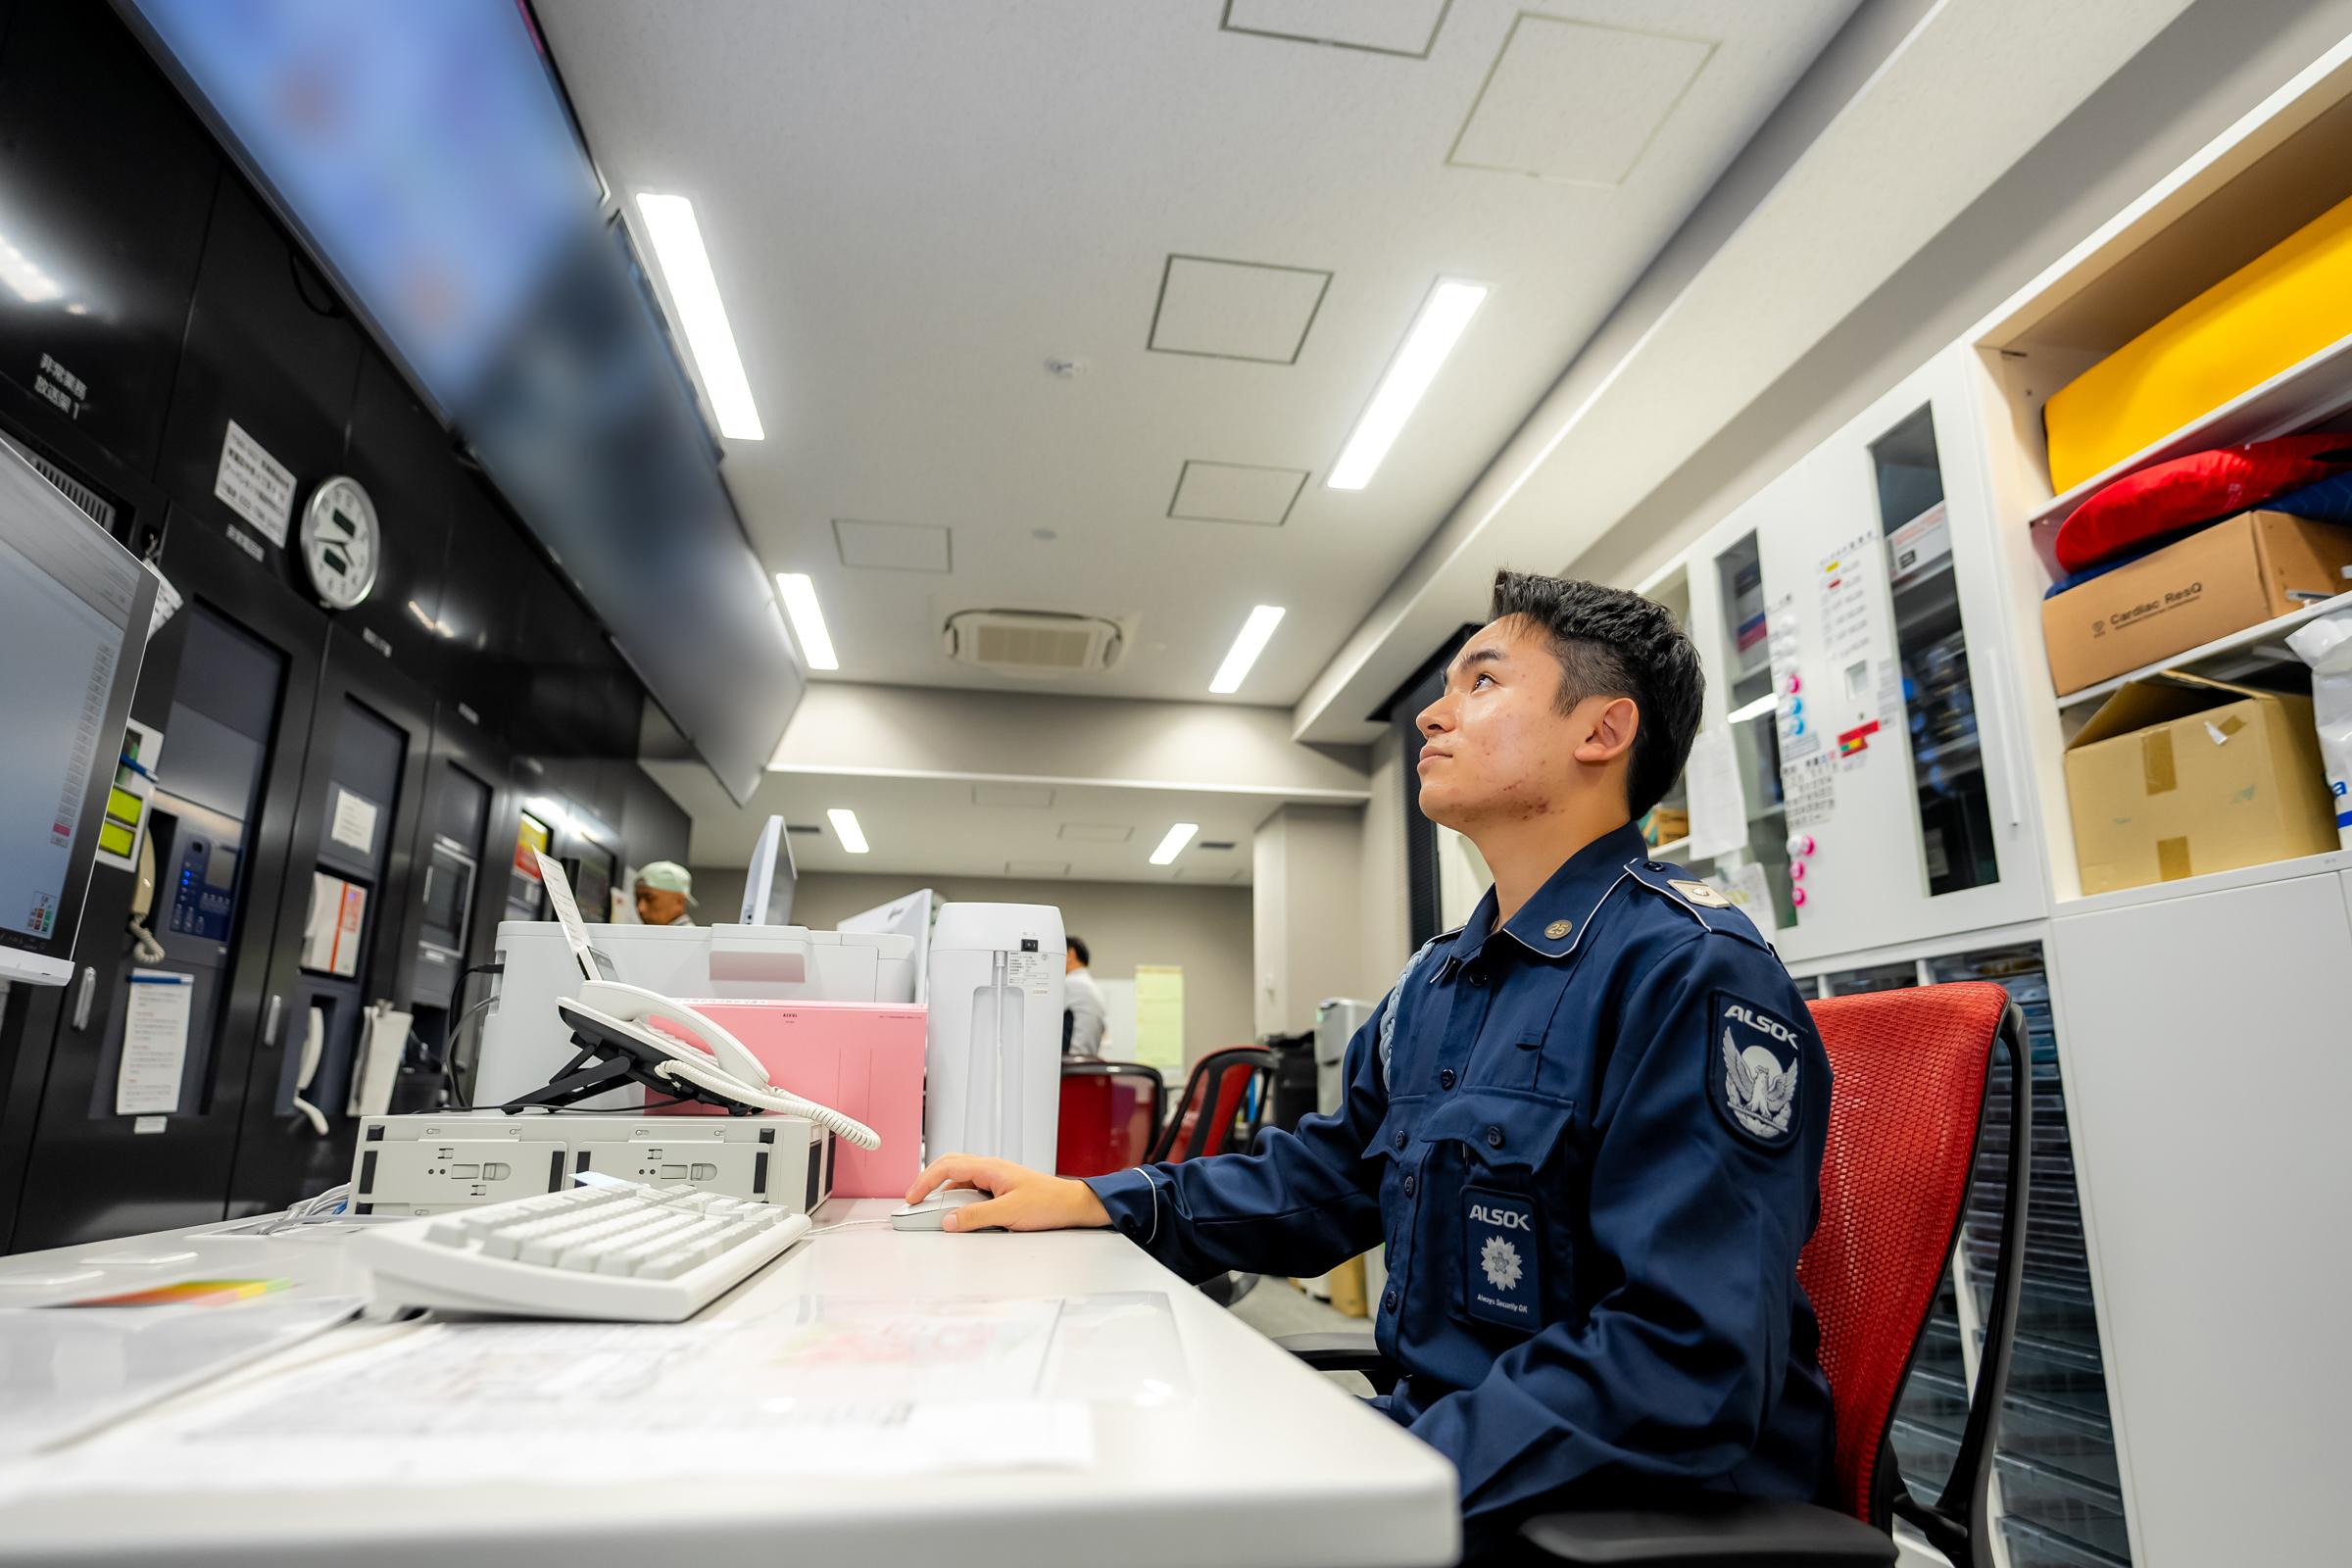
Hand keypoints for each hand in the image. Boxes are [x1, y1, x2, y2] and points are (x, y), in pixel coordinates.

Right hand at [905, 1154, 1111, 1232]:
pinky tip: (955, 1212)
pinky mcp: (999, 1188)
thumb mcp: (1008, 1213)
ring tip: (930, 1207)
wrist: (1071, 1205)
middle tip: (913, 1199)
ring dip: (942, 1190)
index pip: (947, 1167)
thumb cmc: (1048, 1203)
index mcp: (990, 1167)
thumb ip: (976, 1217)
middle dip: (928, 1181)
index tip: (911, 1198)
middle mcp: (990, 1168)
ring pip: (959, 1177)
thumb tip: (948, 1222)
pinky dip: (957, 1198)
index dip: (925, 1181)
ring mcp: (995, 1177)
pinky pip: (970, 1188)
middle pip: (949, 1166)